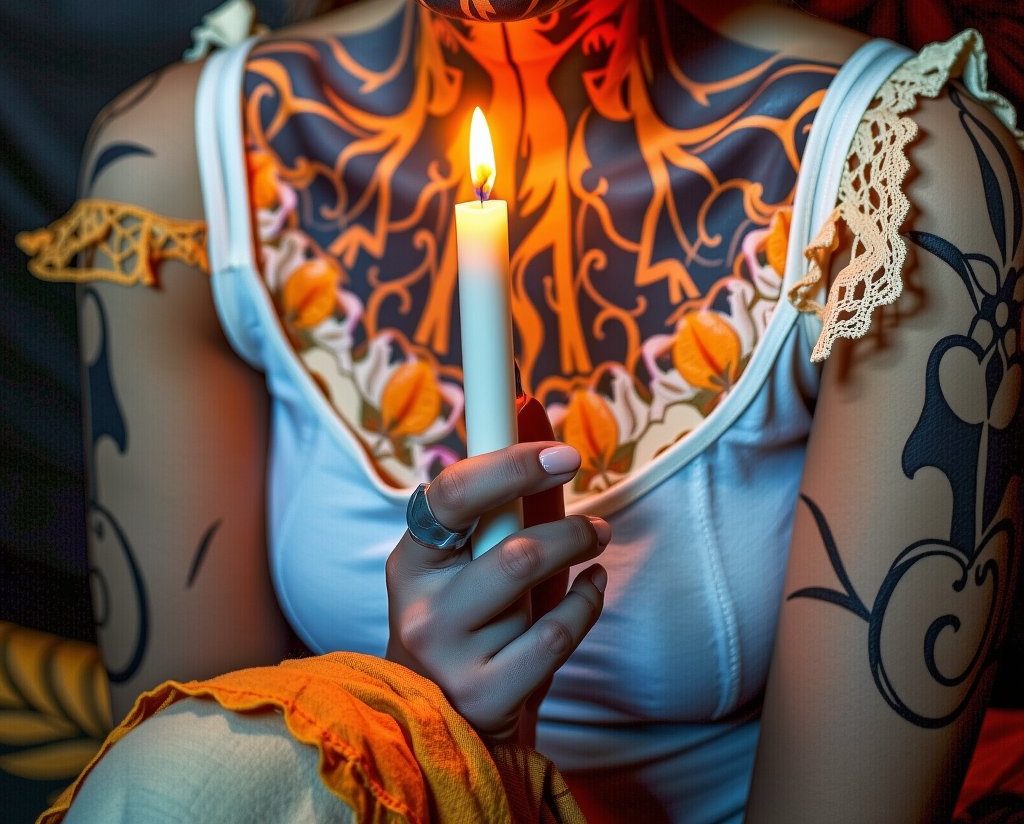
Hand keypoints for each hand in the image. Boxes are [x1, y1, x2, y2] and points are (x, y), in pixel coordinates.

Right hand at [385, 439, 608, 743]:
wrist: (451, 724)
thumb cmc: (471, 623)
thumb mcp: (471, 563)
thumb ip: (500, 502)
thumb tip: (528, 408)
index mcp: (409, 559)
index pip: (453, 494)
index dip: (512, 465)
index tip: (565, 455)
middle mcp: (418, 607)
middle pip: (509, 547)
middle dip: (568, 530)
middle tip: (598, 525)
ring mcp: (447, 656)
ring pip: (533, 588)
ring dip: (577, 564)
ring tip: (594, 551)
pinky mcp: (482, 696)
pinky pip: (554, 636)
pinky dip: (585, 606)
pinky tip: (590, 591)